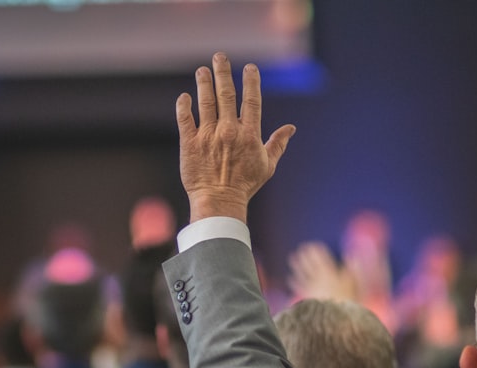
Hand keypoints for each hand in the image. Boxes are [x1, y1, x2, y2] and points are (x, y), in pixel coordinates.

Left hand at [175, 52, 295, 222]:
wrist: (218, 203)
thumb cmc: (245, 186)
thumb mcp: (267, 165)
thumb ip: (278, 144)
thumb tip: (291, 128)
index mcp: (249, 134)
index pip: (252, 101)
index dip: (251, 82)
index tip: (249, 67)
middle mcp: (228, 131)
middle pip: (226, 94)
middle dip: (223, 73)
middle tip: (219, 56)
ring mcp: (208, 136)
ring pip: (205, 102)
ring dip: (204, 83)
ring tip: (203, 70)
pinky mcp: (189, 143)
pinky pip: (185, 119)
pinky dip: (184, 106)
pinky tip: (185, 96)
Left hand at [287, 242, 358, 301]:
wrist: (335, 317)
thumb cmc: (347, 300)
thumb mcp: (353, 282)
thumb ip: (353, 267)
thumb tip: (353, 255)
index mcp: (328, 272)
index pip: (319, 257)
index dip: (315, 250)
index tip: (313, 245)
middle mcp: (317, 278)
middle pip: (308, 264)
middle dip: (304, 255)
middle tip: (301, 249)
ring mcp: (310, 287)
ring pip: (301, 273)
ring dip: (296, 265)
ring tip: (293, 258)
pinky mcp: (306, 296)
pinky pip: (298, 286)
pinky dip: (294, 281)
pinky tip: (291, 278)